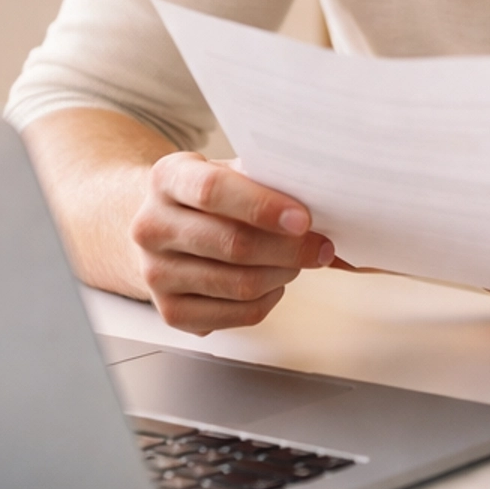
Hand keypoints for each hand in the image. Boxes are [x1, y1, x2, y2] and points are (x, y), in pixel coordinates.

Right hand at [130, 152, 335, 334]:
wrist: (163, 226)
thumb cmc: (212, 198)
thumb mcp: (233, 174)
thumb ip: (273, 185)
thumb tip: (338, 209)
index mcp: (167, 179)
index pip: (212, 191)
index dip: (262, 207)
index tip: (303, 219)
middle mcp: (151, 226)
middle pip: (232, 244)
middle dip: (289, 248)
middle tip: (321, 246)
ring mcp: (156, 273)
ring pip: (239, 284)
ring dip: (283, 273)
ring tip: (299, 260)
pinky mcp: (170, 311)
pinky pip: (238, 314)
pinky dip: (269, 299)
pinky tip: (274, 280)